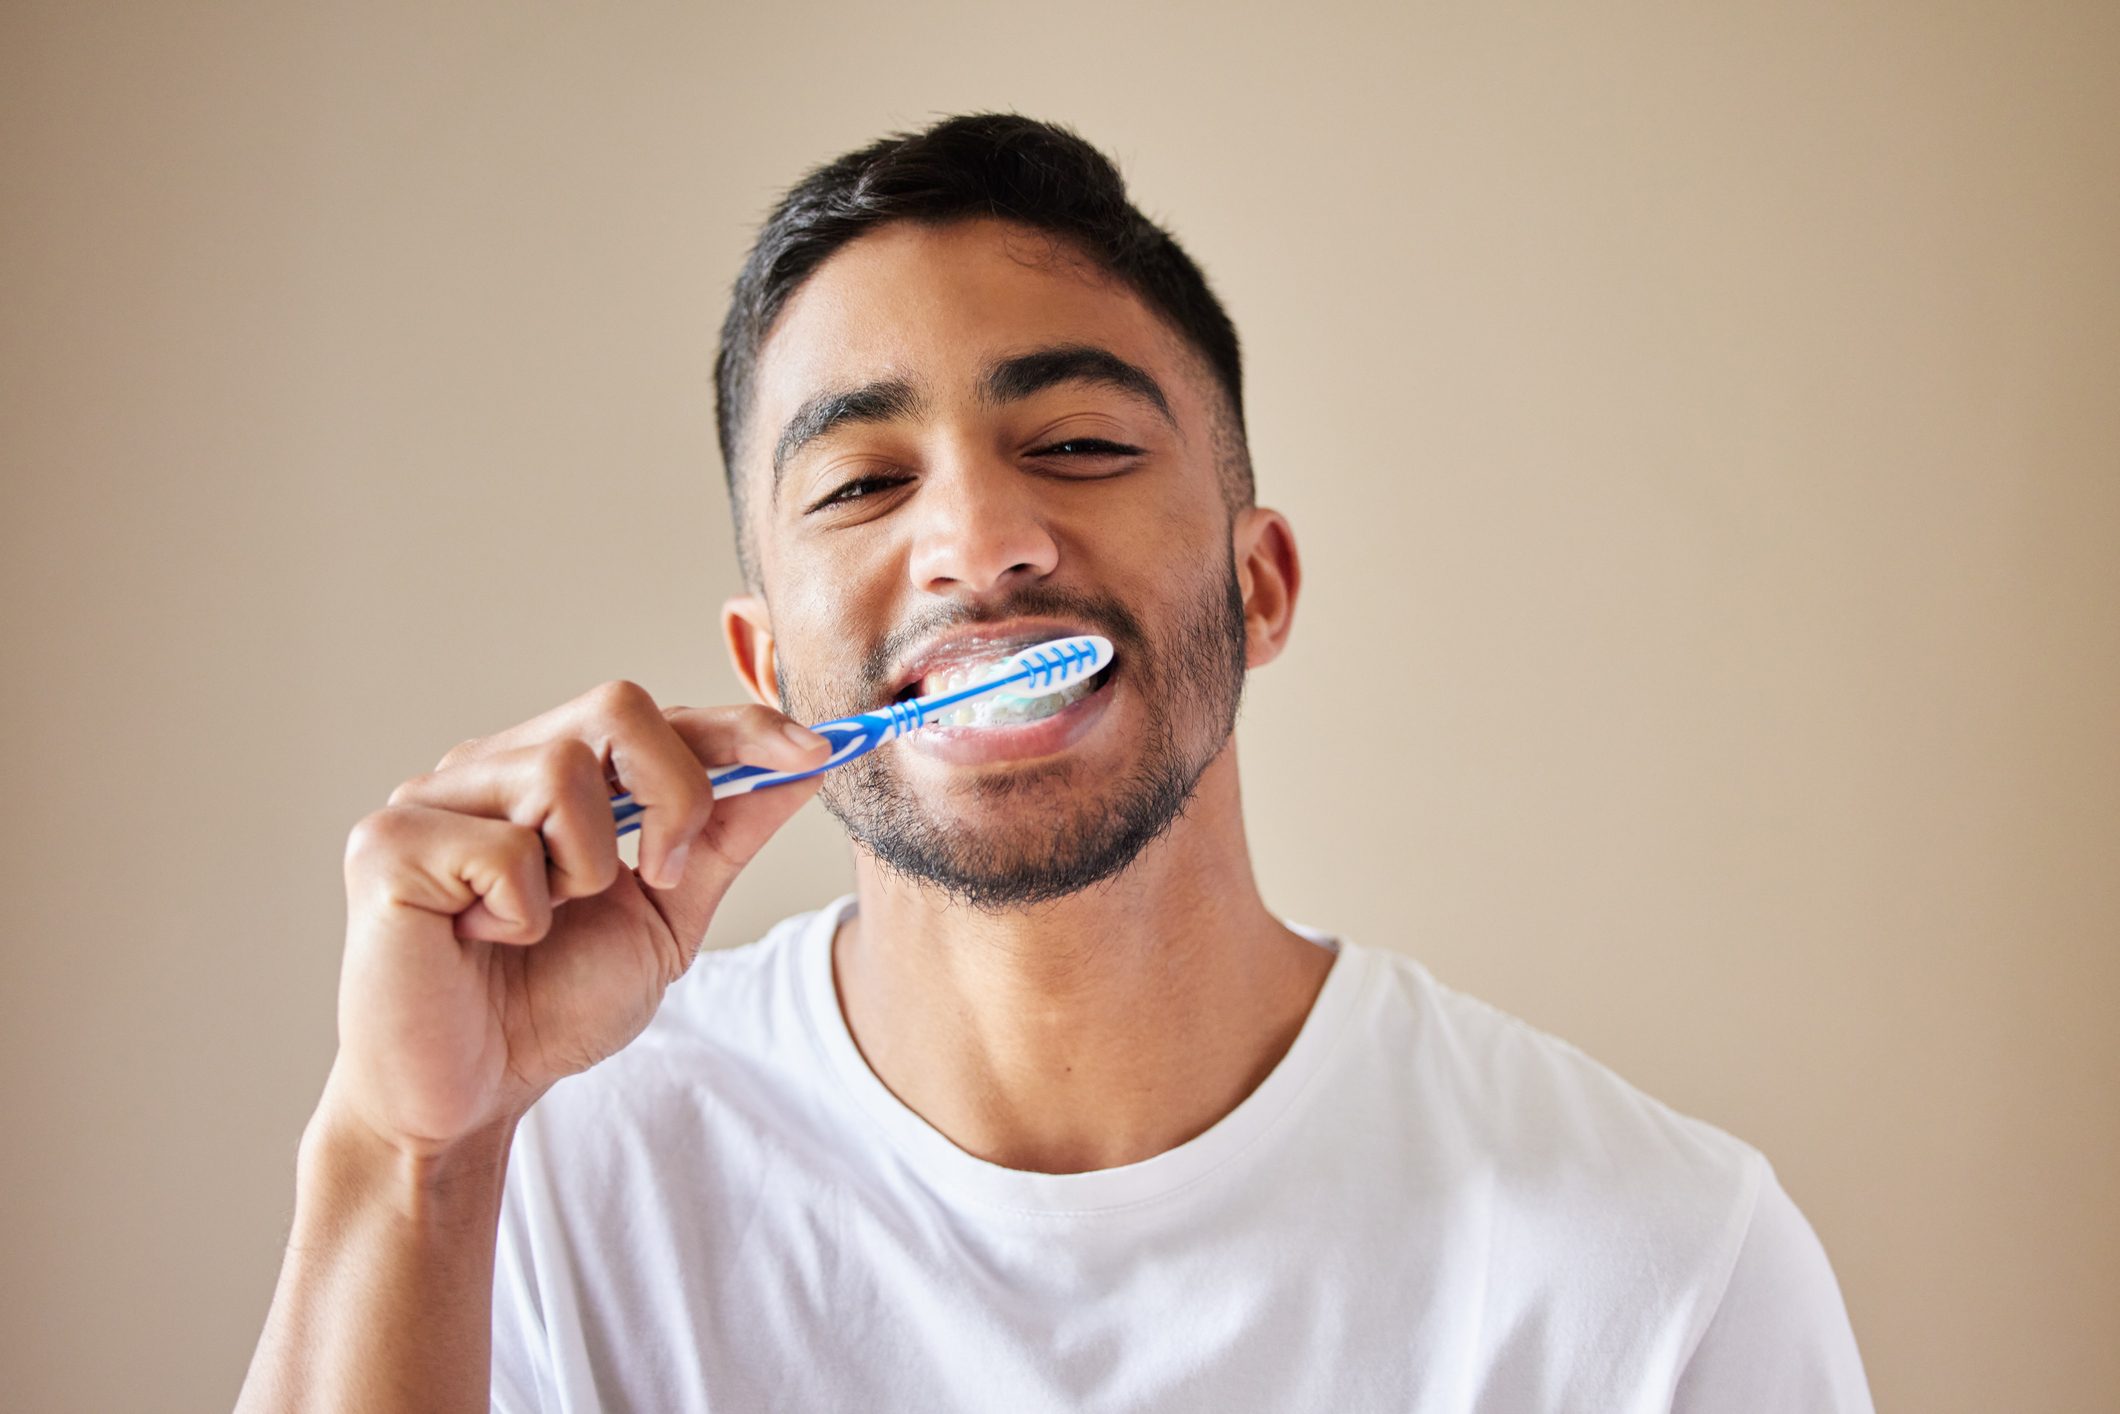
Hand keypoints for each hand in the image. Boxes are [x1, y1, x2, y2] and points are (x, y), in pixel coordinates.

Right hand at [323, 681, 829, 1156]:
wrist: (464, 1098)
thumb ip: (722, 839)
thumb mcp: (664, 916)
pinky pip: (503, 847)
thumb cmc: (547, 1006)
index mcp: (548, 775)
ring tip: (541, 925)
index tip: (815, 753)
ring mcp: (430, 797)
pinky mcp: (387, 845)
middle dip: (675, 793)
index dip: (740, 727)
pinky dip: (522, 911)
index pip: (657, 717)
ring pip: (562, 768)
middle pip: (617, 706)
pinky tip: (485, 941)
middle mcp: (487, 768)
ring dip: (585, 870)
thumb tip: (802, 767)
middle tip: (661, 877)